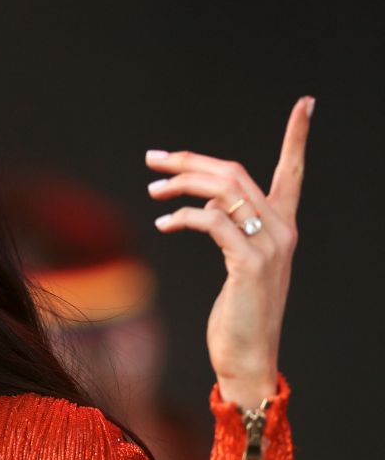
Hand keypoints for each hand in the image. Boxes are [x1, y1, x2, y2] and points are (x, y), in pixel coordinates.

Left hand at [145, 96, 313, 408]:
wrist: (248, 357)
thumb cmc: (238, 313)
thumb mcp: (238, 263)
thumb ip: (229, 228)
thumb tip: (201, 202)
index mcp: (283, 226)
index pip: (293, 171)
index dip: (298, 137)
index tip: (306, 103)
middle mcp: (282, 230)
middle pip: (236, 173)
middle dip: (192, 160)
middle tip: (154, 158)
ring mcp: (269, 246)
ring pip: (224, 191)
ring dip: (182, 184)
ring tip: (153, 190)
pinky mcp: (250, 264)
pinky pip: (214, 221)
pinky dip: (184, 216)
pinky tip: (164, 223)